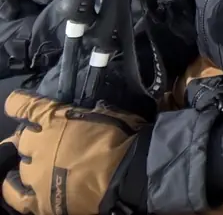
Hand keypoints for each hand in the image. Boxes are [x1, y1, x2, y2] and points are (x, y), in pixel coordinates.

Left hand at [0, 92, 145, 214]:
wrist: (128, 174)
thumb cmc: (122, 138)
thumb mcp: (106, 113)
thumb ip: (86, 113)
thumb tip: (85, 112)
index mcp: (53, 118)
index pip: (20, 105)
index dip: (19, 103)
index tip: (20, 104)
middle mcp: (36, 144)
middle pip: (21, 139)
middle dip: (30, 138)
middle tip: (46, 140)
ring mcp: (35, 173)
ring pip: (19, 166)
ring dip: (28, 162)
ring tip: (38, 165)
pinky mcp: (38, 199)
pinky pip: (14, 195)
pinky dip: (14, 188)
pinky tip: (22, 186)